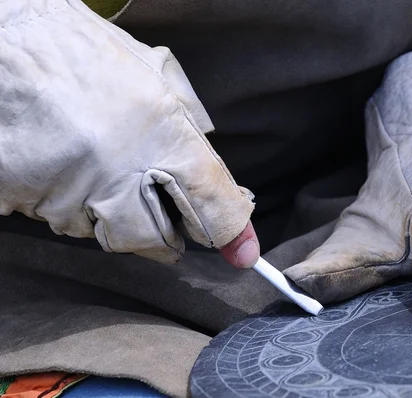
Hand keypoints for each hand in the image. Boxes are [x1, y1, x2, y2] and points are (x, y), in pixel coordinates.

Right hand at [0, 0, 258, 265]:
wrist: (3, 40)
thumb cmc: (83, 51)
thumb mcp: (156, 80)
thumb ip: (191, 134)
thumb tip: (218, 183)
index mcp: (163, 136)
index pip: (213, 208)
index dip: (232, 233)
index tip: (242, 251)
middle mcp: (119, 172)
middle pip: (160, 239)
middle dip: (169, 234)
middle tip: (166, 216)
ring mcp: (68, 191)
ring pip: (109, 234)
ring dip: (116, 215)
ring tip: (105, 172)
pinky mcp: (27, 200)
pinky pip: (65, 221)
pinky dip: (75, 205)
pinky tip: (72, 169)